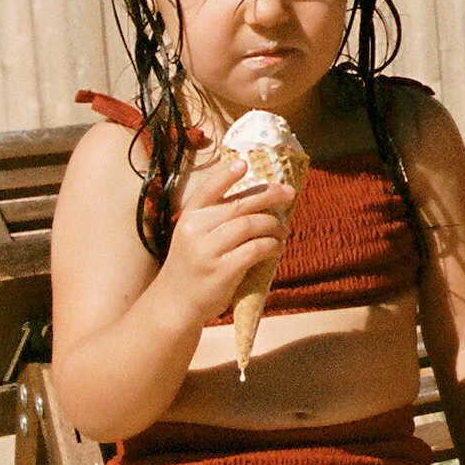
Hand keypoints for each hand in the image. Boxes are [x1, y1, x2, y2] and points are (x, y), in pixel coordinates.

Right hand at [154, 154, 295, 326]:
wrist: (176, 302)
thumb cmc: (192, 265)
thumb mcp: (193, 236)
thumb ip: (215, 219)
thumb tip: (256, 200)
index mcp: (188, 216)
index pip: (208, 189)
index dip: (226, 175)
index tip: (245, 162)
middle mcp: (195, 229)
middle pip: (240, 205)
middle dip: (269, 196)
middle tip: (289, 193)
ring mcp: (208, 250)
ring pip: (250, 225)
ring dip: (273, 225)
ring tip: (283, 229)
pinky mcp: (222, 271)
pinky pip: (255, 250)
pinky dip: (271, 245)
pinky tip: (276, 247)